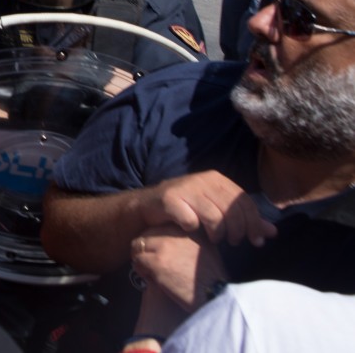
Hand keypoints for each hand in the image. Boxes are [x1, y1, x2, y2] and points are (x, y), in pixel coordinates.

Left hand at [131, 225, 226, 312]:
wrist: (216, 295)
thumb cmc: (212, 278)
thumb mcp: (204, 249)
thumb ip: (184, 240)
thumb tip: (162, 239)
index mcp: (187, 226)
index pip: (157, 229)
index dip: (155, 244)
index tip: (161, 258)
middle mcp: (175, 231)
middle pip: (144, 237)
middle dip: (146, 252)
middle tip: (154, 267)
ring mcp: (165, 245)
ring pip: (137, 249)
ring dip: (142, 262)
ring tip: (155, 275)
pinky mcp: (158, 261)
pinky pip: (138, 263)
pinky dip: (143, 273)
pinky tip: (156, 282)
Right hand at [140, 171, 275, 246]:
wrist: (148, 206)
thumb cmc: (187, 208)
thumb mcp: (218, 210)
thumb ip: (244, 219)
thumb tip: (273, 232)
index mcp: (216, 179)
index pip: (245, 202)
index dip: (255, 223)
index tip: (257, 242)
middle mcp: (202, 180)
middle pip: (232, 210)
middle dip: (238, 231)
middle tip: (233, 242)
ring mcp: (185, 188)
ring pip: (214, 217)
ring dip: (217, 234)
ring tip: (215, 240)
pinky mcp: (170, 199)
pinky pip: (191, 220)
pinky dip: (193, 229)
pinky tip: (191, 231)